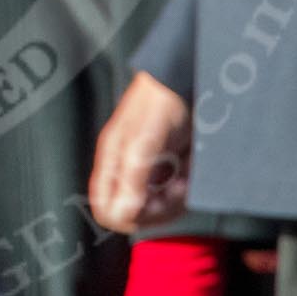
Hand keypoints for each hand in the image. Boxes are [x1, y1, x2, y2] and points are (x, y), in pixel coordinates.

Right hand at [90, 72, 193, 234]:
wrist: (189, 80)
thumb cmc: (160, 102)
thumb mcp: (143, 141)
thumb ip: (131, 178)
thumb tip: (123, 214)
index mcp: (112, 163)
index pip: (107, 209)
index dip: (129, 215)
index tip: (153, 203)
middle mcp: (127, 170)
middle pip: (134, 213)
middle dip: (158, 207)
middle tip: (174, 187)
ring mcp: (149, 170)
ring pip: (157, 207)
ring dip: (175, 198)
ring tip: (184, 176)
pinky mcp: (169, 168)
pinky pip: (174, 194)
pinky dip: (185, 187)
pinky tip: (189, 171)